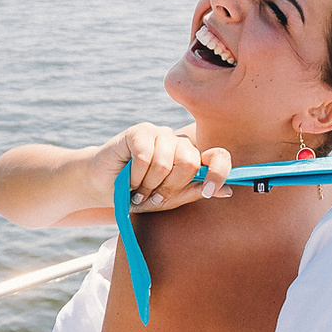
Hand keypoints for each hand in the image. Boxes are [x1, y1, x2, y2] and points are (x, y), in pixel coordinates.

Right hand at [93, 122, 231, 212]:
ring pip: (167, 162)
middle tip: (154, 196)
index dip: (219, 172)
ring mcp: (159, 134)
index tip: (209, 191)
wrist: (102, 188)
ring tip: (138, 189)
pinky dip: (136, 176)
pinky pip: (146, 157)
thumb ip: (195, 192)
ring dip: (149, 184)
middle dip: (170, 187)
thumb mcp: (169, 199)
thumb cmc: (136, 194)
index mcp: (190, 157)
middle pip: (190, 162)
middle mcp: (178, 142)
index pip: (218, 156)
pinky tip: (128, 179)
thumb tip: (228, 191)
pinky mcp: (139, 131)